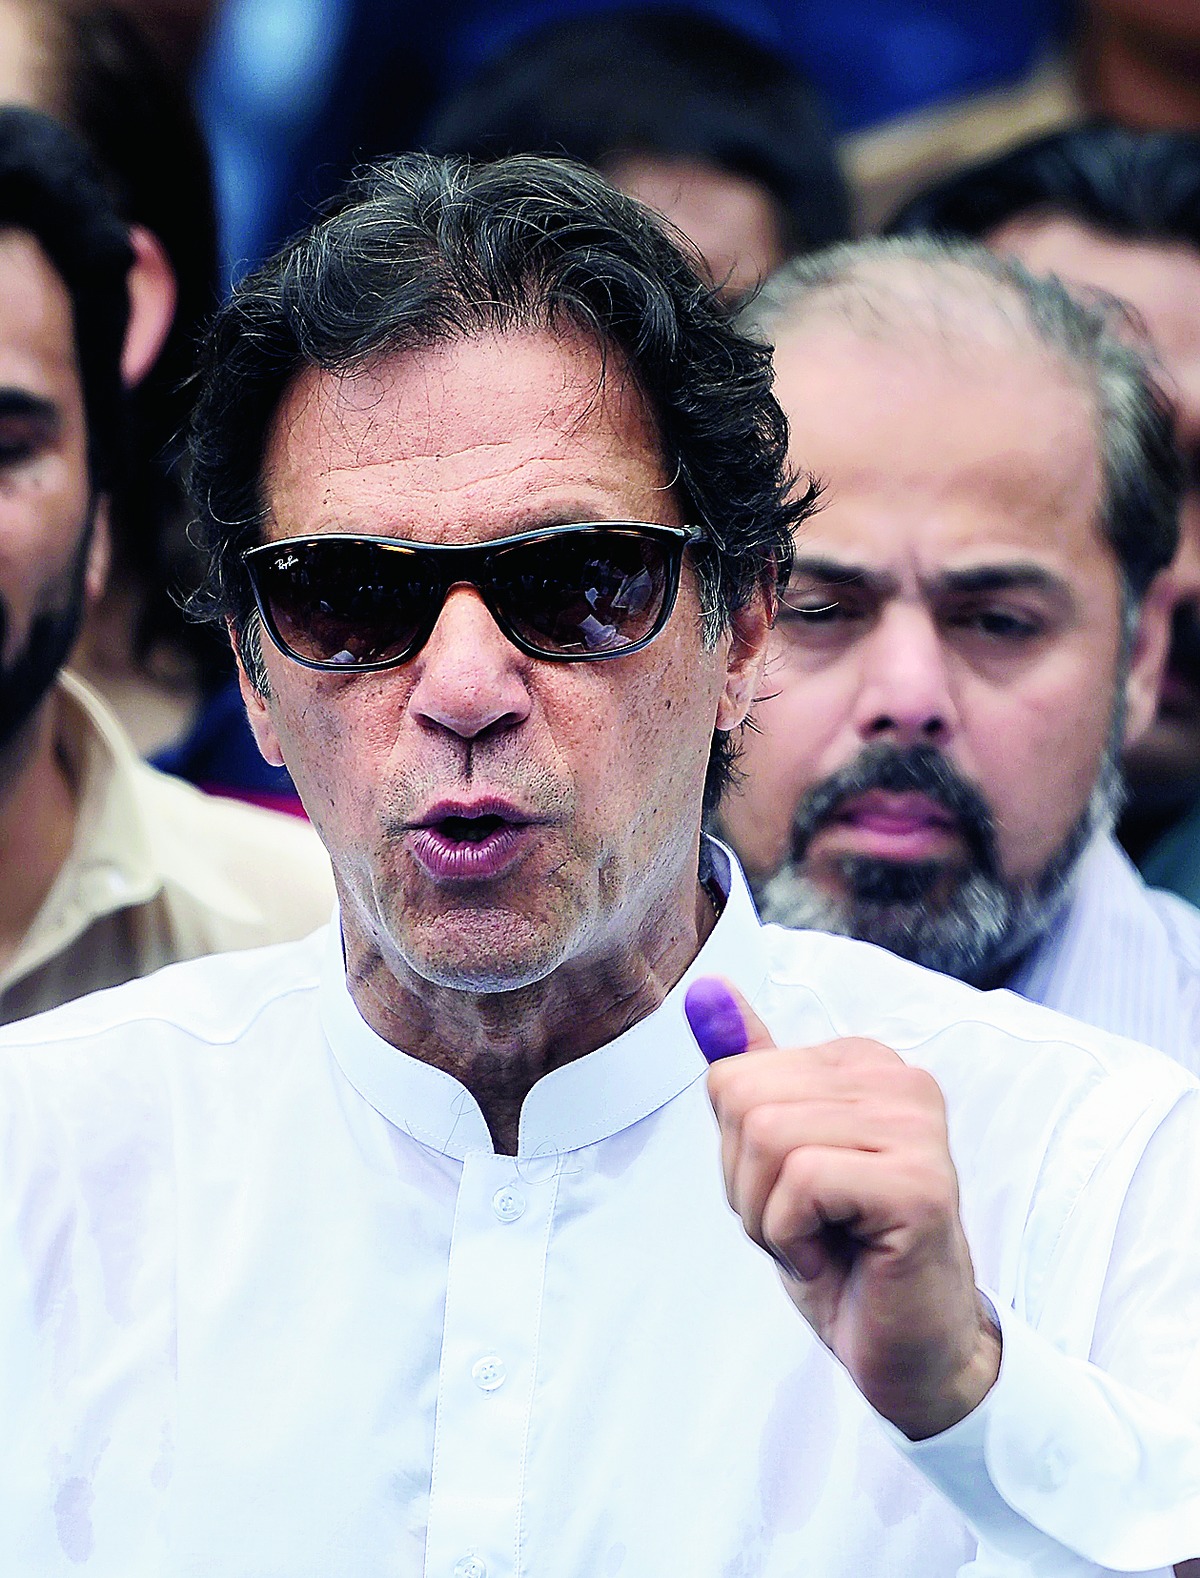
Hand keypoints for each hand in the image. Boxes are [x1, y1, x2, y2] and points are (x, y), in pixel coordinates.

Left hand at [686, 978, 1000, 1439]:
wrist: (906, 1349)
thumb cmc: (843, 1254)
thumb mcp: (775, 1157)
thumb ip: (749, 1071)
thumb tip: (706, 991)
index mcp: (864, 1061)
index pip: (734, 1076)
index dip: (737, 1153)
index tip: (793, 1195)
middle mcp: (899, 1078)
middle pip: (744, 1100)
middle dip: (747, 1182)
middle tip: (806, 1226)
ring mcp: (916, 1127)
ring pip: (766, 1136)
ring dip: (769, 1214)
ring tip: (822, 1240)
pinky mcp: (919, 1184)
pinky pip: (801, 1181)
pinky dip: (792, 1236)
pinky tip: (837, 1258)